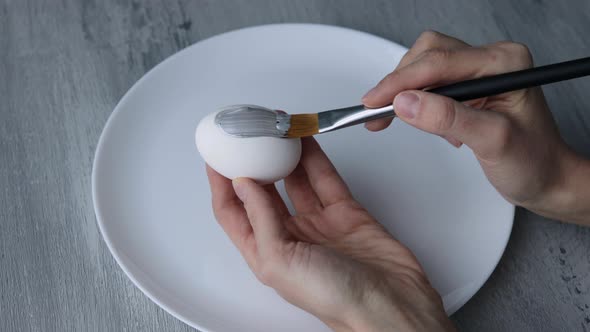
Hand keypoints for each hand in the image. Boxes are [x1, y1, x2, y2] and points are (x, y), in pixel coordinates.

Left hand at [206, 137, 453, 331]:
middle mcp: (289, 238)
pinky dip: (314, 159)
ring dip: (284, 157)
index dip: (221, 185)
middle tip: (247, 137)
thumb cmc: (335, 299)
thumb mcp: (282, 260)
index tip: (216, 157)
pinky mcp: (345, 213)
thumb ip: (261, 218)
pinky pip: (325, 179)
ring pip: (294, 181)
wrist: (390, 304)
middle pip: (262, 193)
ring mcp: (317, 224)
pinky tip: (305, 142)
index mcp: (266, 253)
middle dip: (252, 164)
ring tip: (275, 132)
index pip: (233, 213)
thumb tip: (241, 184)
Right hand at [363, 31, 589, 223]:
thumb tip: (406, 103)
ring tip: (400, 119)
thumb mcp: (492, 141)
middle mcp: (492, 61)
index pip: (438, 62)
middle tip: (377, 112)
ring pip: (425, 68)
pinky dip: (416, 101)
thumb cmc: (533, 162)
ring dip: (406, 92)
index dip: (400, 81)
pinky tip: (423, 120)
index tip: (373, 101)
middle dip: (399, 83)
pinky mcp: (469, 88)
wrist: (546, 179)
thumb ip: (449, 118)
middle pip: (428, 55)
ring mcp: (480, 73)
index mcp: (504, 63)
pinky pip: (431, 84)